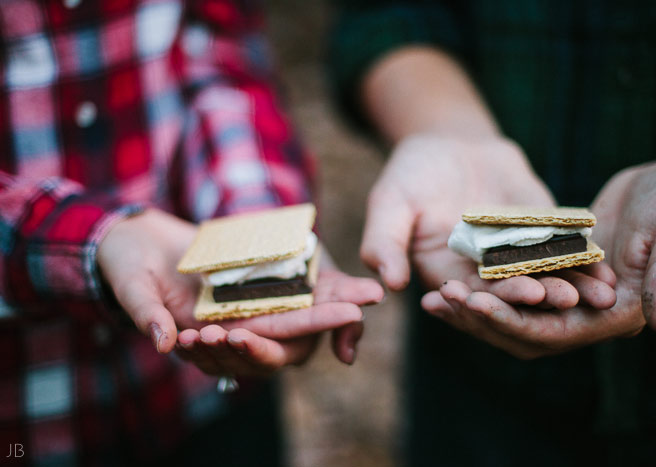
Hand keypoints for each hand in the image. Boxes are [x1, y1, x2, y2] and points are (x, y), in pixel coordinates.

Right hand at [97, 209, 383, 374]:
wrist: (132, 239)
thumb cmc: (125, 266)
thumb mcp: (132, 286)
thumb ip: (147, 313)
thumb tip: (166, 343)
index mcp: (207, 338)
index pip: (248, 351)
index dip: (277, 345)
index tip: (295, 334)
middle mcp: (233, 326)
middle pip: (285, 338)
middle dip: (322, 324)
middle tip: (358, 310)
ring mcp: (248, 303)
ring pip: (297, 315)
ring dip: (331, 306)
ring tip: (368, 295)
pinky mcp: (257, 279)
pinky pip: (295, 289)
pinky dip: (324, 287)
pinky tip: (355, 282)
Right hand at [362, 133, 613, 307]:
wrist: (448, 143)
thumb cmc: (411, 173)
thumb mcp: (389, 204)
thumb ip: (384, 243)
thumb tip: (387, 284)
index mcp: (446, 275)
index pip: (472, 294)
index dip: (497, 296)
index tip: (521, 295)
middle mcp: (481, 274)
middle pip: (512, 292)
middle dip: (540, 296)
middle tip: (565, 300)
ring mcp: (513, 257)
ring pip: (543, 277)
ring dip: (570, 287)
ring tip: (597, 294)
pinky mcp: (539, 237)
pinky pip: (560, 251)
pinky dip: (581, 261)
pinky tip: (605, 267)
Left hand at [420, 156, 655, 357]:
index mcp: (614, 316)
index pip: (549, 332)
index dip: (508, 320)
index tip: (471, 303)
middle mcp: (587, 314)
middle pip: (521, 329)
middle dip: (479, 318)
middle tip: (436, 302)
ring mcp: (569, 295)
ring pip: (511, 311)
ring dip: (473, 306)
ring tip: (432, 296)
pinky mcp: (555, 271)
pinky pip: (513, 283)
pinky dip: (485, 282)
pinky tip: (452, 273)